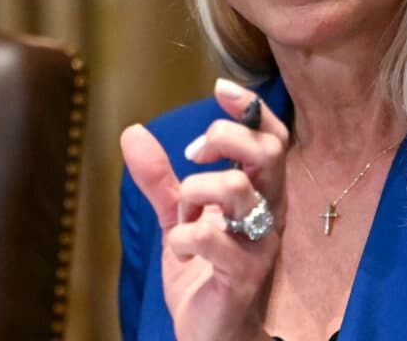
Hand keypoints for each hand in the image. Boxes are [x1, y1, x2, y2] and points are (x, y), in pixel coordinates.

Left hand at [121, 79, 289, 340]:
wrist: (213, 332)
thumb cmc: (204, 272)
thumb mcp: (179, 217)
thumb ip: (160, 178)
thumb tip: (132, 131)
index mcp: (262, 194)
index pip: (274, 138)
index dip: (251, 109)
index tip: (220, 89)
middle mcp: (271, 213)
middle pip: (269, 153)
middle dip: (225, 138)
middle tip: (194, 152)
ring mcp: (260, 243)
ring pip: (238, 189)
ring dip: (196, 191)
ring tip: (182, 212)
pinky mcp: (243, 275)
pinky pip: (212, 238)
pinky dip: (184, 237)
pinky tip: (182, 248)